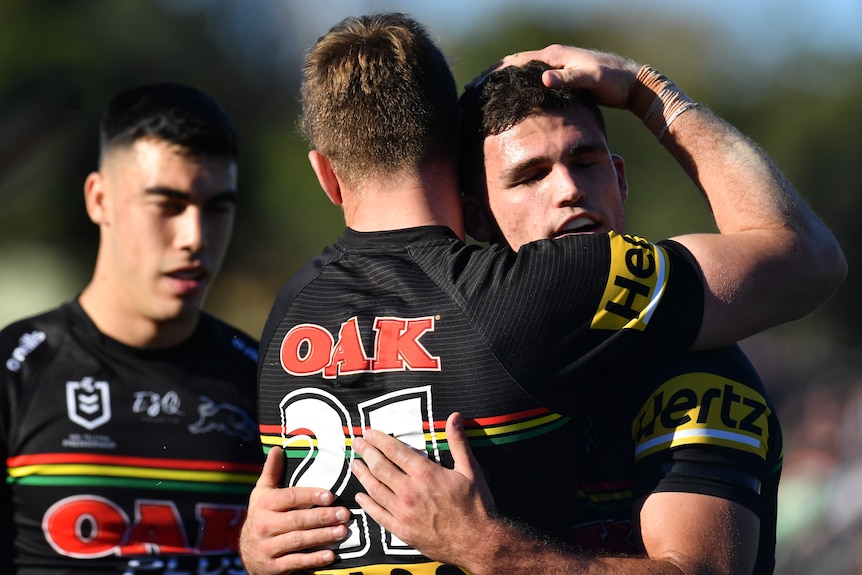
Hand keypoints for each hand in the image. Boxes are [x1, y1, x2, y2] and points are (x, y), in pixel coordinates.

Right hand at [239, 446, 350, 574]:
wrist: (247, 553)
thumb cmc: (261, 516)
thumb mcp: (262, 493)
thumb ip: (271, 472)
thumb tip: (276, 449)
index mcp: (264, 504)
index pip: (290, 497)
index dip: (310, 496)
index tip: (330, 495)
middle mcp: (263, 525)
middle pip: (296, 520)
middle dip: (322, 517)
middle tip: (344, 514)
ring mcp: (267, 547)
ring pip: (298, 541)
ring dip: (322, 537)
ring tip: (342, 531)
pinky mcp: (272, 567)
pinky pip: (296, 562)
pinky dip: (313, 559)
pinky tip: (330, 555)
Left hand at [351, 412, 494, 564]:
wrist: (478, 542)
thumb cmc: (476, 505)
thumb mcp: (470, 469)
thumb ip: (458, 442)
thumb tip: (455, 416)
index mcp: (425, 473)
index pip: (394, 450)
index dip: (378, 439)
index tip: (368, 432)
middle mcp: (409, 491)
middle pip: (379, 467)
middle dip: (366, 452)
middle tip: (356, 442)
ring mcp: (403, 512)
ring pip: (374, 489)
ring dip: (362, 474)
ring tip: (354, 464)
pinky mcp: (402, 530)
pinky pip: (378, 515)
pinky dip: (367, 504)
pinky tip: (360, 496)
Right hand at [469, 45, 639, 108]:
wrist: (633, 82)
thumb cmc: (613, 81)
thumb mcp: (591, 79)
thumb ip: (568, 78)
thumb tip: (543, 78)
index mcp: (554, 56)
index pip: (515, 62)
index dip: (493, 74)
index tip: (475, 86)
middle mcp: (552, 58)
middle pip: (513, 65)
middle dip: (491, 77)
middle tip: (469, 92)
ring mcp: (557, 67)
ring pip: (521, 73)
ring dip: (501, 83)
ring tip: (483, 97)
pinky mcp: (562, 77)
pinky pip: (532, 81)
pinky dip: (517, 88)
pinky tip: (511, 101)